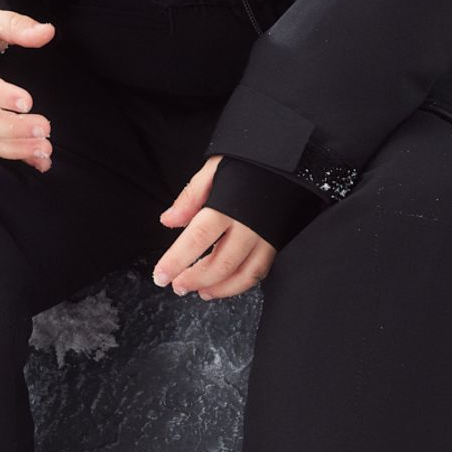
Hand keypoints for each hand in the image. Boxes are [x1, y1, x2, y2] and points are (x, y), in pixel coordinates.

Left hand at [153, 154, 276, 300]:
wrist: (291, 160)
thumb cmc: (250, 163)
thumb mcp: (215, 168)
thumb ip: (191, 196)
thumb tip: (168, 220)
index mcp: (229, 204)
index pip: (197, 238)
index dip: (176, 261)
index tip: (160, 275)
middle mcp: (250, 224)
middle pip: (221, 262)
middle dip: (195, 279)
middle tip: (176, 286)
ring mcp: (267, 236)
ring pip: (243, 274)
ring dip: (219, 288)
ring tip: (199, 291)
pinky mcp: (279, 242)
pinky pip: (260, 272)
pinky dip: (240, 284)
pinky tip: (224, 285)